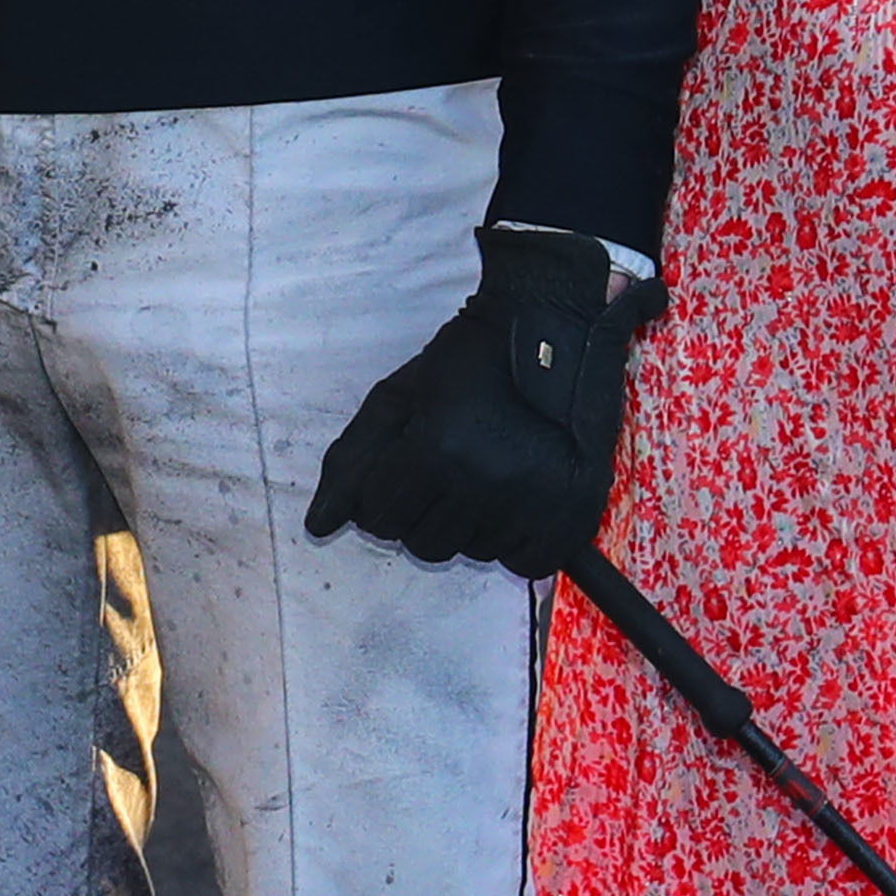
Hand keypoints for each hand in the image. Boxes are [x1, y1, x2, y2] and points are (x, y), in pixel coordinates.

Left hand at [306, 225, 657, 576]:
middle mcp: (486, 480)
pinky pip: (527, 563)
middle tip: (444, 470)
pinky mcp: (577, 514)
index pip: (378, 516)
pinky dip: (515, 541)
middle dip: (422, 511)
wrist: (554, 331)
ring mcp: (536, 500)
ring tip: (484, 474)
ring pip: (473, 552)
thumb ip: (353, 459)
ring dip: (469, 523)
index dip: (383, 491)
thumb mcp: (399, 395)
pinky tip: (515, 499)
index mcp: (436, 447)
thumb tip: (318, 525)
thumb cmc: (467, 360)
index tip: (404, 465)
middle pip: (424, 543)